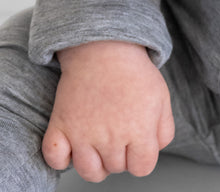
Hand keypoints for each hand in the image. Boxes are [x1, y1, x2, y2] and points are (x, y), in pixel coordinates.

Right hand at [42, 41, 175, 181]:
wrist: (104, 47)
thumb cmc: (132, 71)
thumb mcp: (162, 98)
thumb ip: (164, 130)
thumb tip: (153, 150)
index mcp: (139, 129)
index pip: (142, 168)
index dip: (141, 157)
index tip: (136, 143)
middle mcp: (111, 137)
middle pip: (116, 168)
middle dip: (120, 154)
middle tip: (117, 130)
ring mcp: (83, 134)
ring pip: (89, 172)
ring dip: (95, 163)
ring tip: (99, 142)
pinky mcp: (61, 126)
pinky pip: (55, 159)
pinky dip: (61, 158)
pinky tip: (72, 144)